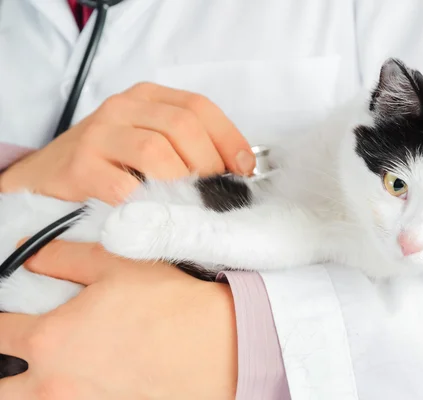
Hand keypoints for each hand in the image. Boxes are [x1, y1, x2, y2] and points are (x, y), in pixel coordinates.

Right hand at [0, 82, 255, 203]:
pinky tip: (158, 214)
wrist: (48, 178)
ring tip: (190, 205)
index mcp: (147, 97)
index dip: (229, 139)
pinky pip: (125, 187)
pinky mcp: (80, 166)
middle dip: (209, 164)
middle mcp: (123, 107)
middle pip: (183, 126)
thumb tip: (240, 170)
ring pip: (156, 152)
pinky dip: (150, 204)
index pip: (199, 106)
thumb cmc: (110, 164)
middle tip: (216, 194)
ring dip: (182, 184)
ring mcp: (98, 134)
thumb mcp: (150, 143)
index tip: (244, 170)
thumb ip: (188, 147)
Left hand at [0, 241, 236, 399]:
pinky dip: (70, 395)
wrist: (218, 346)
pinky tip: (92, 381)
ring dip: (32, 389)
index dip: (1, 320)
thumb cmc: (168, 303)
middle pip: (3, 388)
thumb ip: (62, 258)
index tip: (11, 314)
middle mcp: (54, 384)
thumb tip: (30, 256)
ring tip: (54, 372)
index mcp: (49, 339)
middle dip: (6, 369)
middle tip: (23, 354)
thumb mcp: (115, 264)